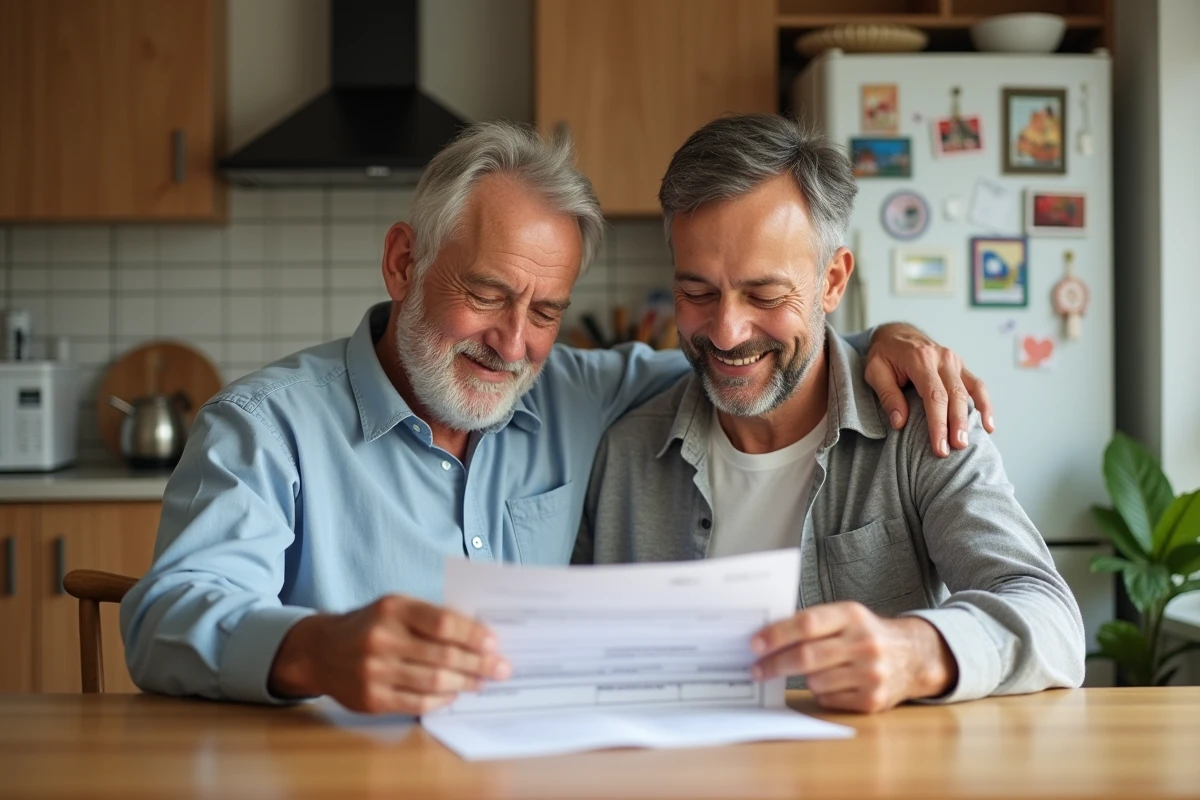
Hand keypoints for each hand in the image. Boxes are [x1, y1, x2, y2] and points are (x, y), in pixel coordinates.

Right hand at [268, 595, 510, 714]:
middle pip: (442, 656)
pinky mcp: (371, 699)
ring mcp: (374, 672)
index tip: (495, 643)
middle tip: (502, 669)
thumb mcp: (396, 608)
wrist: (320, 651)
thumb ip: (431, 618)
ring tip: (482, 682)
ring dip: (465, 683)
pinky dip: (442, 700)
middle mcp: (381, 640)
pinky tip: (454, 694)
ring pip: (433, 682)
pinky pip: (417, 703)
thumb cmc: (370, 625)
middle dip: (479, 664)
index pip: (442, 623)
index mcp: (393, 609)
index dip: (473, 635)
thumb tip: (479, 636)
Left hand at [749, 602, 956, 713]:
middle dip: (775, 664)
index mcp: (852, 615)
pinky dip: (822, 693)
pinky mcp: (873, 700)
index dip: (777, 634)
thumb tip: (765, 637)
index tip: (754, 644)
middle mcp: (864, 643)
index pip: (807, 624)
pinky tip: (833, 683)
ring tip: (816, 670)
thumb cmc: (866, 634)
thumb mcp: (846, 617)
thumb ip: (812, 623)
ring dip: (805, 679)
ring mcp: (871, 674)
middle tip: (756, 669)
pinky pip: (828, 699)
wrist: (914, 657)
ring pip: (815, 681)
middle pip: (807, 657)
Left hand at [863, 323, 994, 456]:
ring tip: (969, 442)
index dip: (938, 423)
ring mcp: (954, 361)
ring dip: (972, 418)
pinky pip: (977, 385)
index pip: (934, 396)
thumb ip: (888, 395)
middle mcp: (942, 358)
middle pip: (955, 395)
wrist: (896, 333)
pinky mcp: (960, 366)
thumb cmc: (884, 354)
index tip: (939, 447)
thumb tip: (899, 422)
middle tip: (957, 449)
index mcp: (920, 359)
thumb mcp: (875, 372)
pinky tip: (988, 425)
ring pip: (970, 391)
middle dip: (956, 425)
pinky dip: (985, 404)